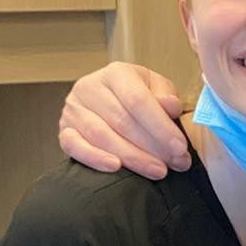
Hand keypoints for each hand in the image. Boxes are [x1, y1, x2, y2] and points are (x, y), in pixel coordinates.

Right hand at [59, 64, 188, 179]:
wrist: (113, 102)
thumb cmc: (142, 97)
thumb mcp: (159, 90)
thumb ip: (167, 97)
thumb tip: (170, 105)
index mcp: (116, 73)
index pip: (137, 100)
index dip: (161, 126)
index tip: (180, 147)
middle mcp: (89, 87)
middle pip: (122, 121)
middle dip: (153, 147)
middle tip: (177, 164)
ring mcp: (74, 109)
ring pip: (102, 136)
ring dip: (133, 158)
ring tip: (158, 171)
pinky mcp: (64, 130)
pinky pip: (75, 146)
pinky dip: (95, 158)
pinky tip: (116, 167)